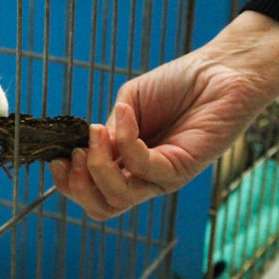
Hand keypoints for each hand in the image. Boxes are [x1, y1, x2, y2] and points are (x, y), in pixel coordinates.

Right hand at [49, 11, 278, 219]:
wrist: (221, 70)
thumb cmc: (178, 84)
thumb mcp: (127, 103)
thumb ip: (109, 129)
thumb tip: (93, 146)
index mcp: (126, 165)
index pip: (91, 193)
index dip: (67, 184)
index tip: (57, 157)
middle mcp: (143, 178)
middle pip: (102, 209)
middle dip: (78, 187)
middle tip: (76, 154)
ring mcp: (163, 177)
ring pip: (120, 198)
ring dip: (99, 167)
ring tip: (97, 134)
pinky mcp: (182, 168)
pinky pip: (145, 169)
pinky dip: (127, 142)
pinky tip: (125, 116)